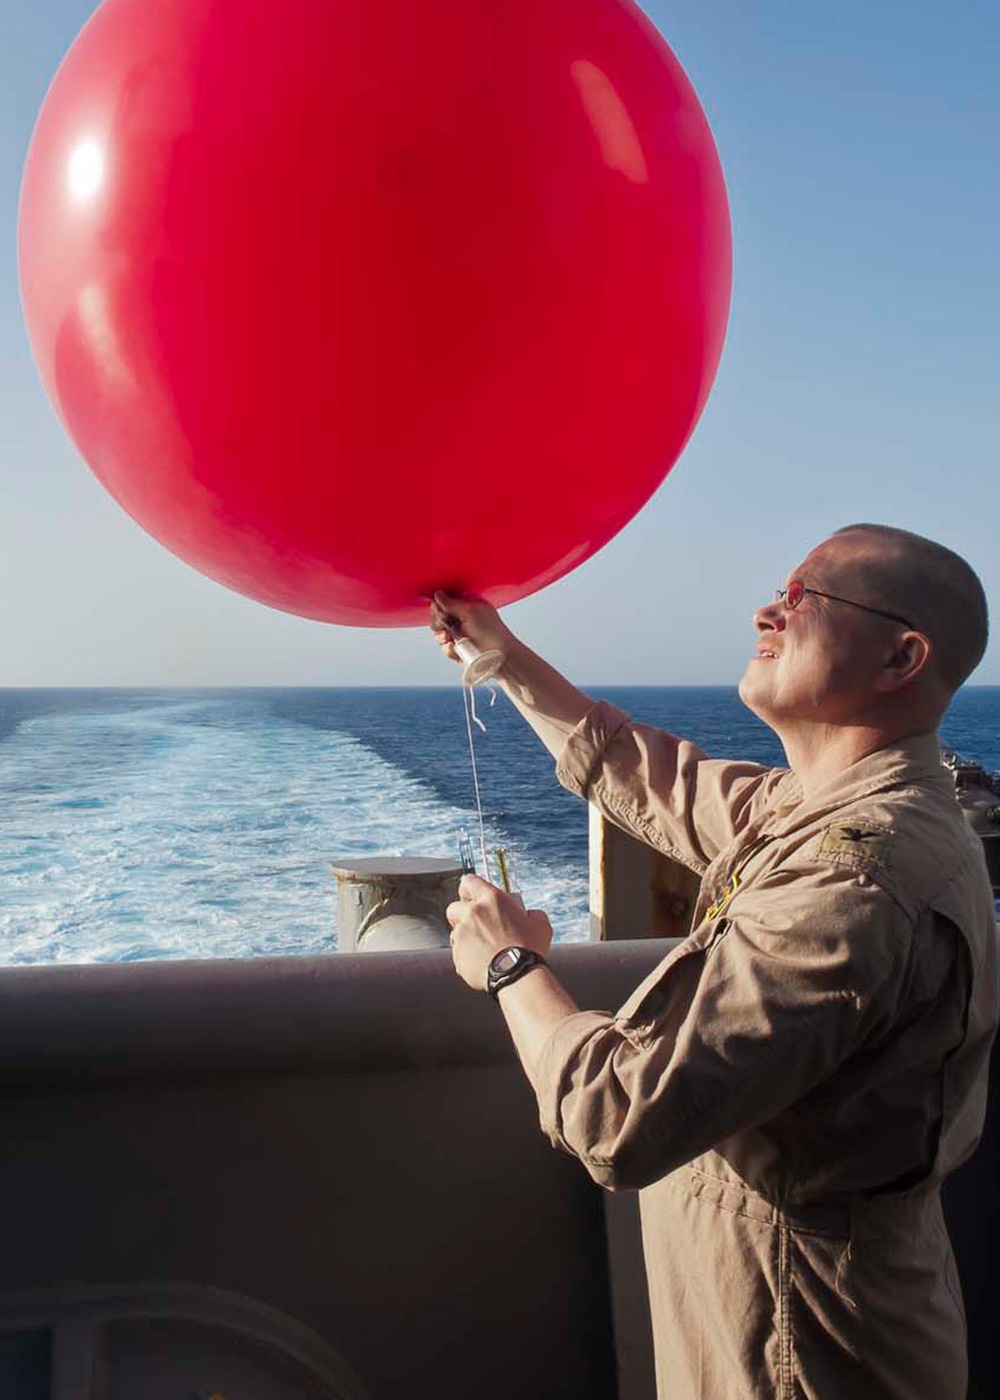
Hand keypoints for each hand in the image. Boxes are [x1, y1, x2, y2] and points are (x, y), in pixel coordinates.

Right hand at [429, 591, 513, 666]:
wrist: (499, 655)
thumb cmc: (490, 630)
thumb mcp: (470, 611)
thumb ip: (451, 603)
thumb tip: (437, 594)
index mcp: (467, 606)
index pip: (445, 602)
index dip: (439, 606)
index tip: (439, 609)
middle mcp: (462, 620)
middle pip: (439, 618)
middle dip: (438, 622)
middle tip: (444, 624)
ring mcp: (460, 635)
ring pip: (439, 633)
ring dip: (441, 636)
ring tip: (449, 638)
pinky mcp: (458, 650)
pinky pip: (445, 647)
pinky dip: (448, 648)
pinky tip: (455, 648)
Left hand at [446, 873, 553, 990]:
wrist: (519, 977)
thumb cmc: (530, 950)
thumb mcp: (540, 924)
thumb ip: (530, 913)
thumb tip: (528, 915)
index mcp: (491, 899)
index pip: (469, 882)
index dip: (470, 889)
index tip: (473, 896)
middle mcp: (472, 913)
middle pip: (454, 907)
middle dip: (461, 915)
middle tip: (475, 924)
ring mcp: (461, 935)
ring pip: (455, 932)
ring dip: (465, 937)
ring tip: (483, 949)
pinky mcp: (457, 955)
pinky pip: (458, 953)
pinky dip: (467, 956)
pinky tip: (483, 963)